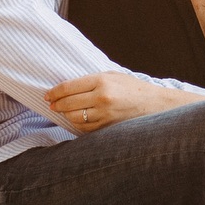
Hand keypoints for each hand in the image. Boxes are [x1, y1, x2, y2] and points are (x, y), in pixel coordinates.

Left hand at [47, 71, 197, 132]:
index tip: (48, 95)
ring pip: (74, 117)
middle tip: (52, 104)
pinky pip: (84, 128)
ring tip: (63, 111)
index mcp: (101, 81)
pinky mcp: (108, 128)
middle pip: (68, 103)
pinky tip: (76, 119)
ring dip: (65, 115)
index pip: (68, 87)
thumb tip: (67, 87)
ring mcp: (104, 115)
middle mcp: (102, 98)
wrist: (156, 105)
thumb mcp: (113, 76)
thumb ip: (91, 80)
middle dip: (56, 104)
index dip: (54, 92)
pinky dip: (77, 124)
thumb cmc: (133, 88)